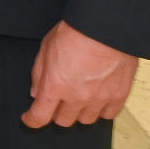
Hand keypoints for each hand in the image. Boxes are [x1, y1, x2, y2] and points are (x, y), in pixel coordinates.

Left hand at [23, 21, 138, 127]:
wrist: (106, 27)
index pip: (40, 116)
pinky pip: (108, 114)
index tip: (30, 118)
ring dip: (79, 112)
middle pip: (64, 121)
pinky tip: (98, 99)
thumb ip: (39, 74)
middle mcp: (77, 97)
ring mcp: (99, 99)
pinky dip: (101, 110)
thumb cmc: (74, 32)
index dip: (32, 120)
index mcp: (55, 86)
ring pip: (86, 120)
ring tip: (79, 98)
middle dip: (57, 113)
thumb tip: (37, 93)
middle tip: (58, 101)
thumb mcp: (46, 47)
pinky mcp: (119, 96)